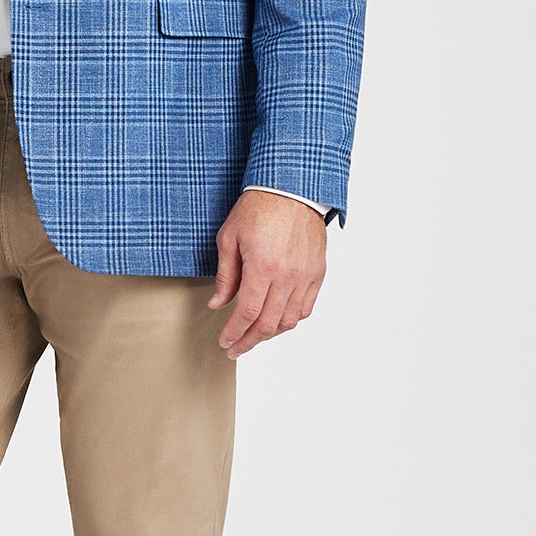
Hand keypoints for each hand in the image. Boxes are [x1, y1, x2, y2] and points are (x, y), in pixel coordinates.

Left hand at [206, 189, 325, 356]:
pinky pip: (306, 307)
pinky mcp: (318, 271)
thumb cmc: (258, 207)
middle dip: (249, 341)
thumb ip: (226, 275)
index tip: (224, 342)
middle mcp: (288, 276)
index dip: (234, 333)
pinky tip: (277, 320)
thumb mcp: (229, 237)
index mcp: (263, 267)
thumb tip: (218, 303)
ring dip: (269, 333)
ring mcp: (306, 275)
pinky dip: (290, 319)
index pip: (247, 314)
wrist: (292, 187)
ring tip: (253, 335)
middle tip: (235, 348)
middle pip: (268, 324)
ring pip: (289, 321)